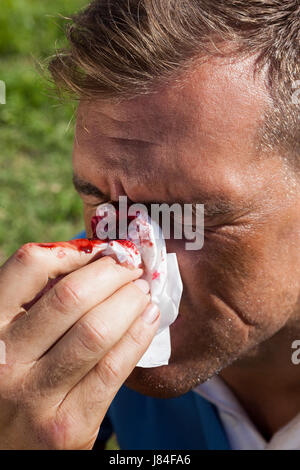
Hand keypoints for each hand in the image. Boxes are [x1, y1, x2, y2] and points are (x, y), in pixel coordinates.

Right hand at [0, 242, 158, 448]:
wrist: (8, 452)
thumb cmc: (15, 381)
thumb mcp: (11, 339)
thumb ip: (38, 304)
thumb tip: (96, 260)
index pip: (30, 265)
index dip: (74, 251)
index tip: (102, 251)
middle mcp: (5, 358)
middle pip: (72, 296)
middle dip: (113, 273)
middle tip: (132, 268)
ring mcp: (34, 396)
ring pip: (96, 330)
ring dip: (130, 302)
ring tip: (142, 292)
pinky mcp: (68, 426)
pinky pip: (113, 368)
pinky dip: (138, 335)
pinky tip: (149, 319)